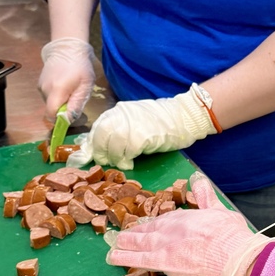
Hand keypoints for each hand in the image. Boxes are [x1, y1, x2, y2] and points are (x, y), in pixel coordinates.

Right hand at [39, 38, 95, 123]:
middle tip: (75, 97)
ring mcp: (40, 86)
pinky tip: (64, 85)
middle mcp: (45, 89)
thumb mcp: (85, 85)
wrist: (68, 49)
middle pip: (51, 109)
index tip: (71, 116)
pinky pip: (48, 96)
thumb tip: (69, 119)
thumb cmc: (80, 66)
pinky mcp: (40, 84)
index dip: (60, 119)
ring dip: (60, 101)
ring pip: (50, 103)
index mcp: (56, 90)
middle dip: (63, 109)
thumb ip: (77, 103)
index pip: (51, 114)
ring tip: (71, 89)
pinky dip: (56, 95)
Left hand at [67, 85, 215, 169]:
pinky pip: (127, 152)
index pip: (97, 128)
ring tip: (122, 164)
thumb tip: (98, 145)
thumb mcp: (134, 120)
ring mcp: (132, 124)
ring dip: (114, 158)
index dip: (92, 144)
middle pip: (101, 136)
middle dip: (100, 153)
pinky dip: (126, 161)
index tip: (90, 157)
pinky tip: (130, 164)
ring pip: (112, 145)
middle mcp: (122, 115)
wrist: (184, 116)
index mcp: (118, 111)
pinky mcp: (142, 135)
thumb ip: (117, 128)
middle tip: (106, 162)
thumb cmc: (160, 120)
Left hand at [107, 172, 268, 275]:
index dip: (154, 224)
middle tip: (122, 236)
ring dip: (125, 244)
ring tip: (114, 245)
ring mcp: (164, 246)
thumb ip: (205, 196)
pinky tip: (113, 257)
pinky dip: (124, 257)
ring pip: (139, 244)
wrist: (231, 255)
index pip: (164, 220)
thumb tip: (198, 180)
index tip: (148, 226)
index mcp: (184, 216)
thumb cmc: (229, 234)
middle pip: (148, 231)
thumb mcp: (218, 209)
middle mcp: (171, 229)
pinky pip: (139, 260)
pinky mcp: (163, 263)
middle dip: (134, 233)